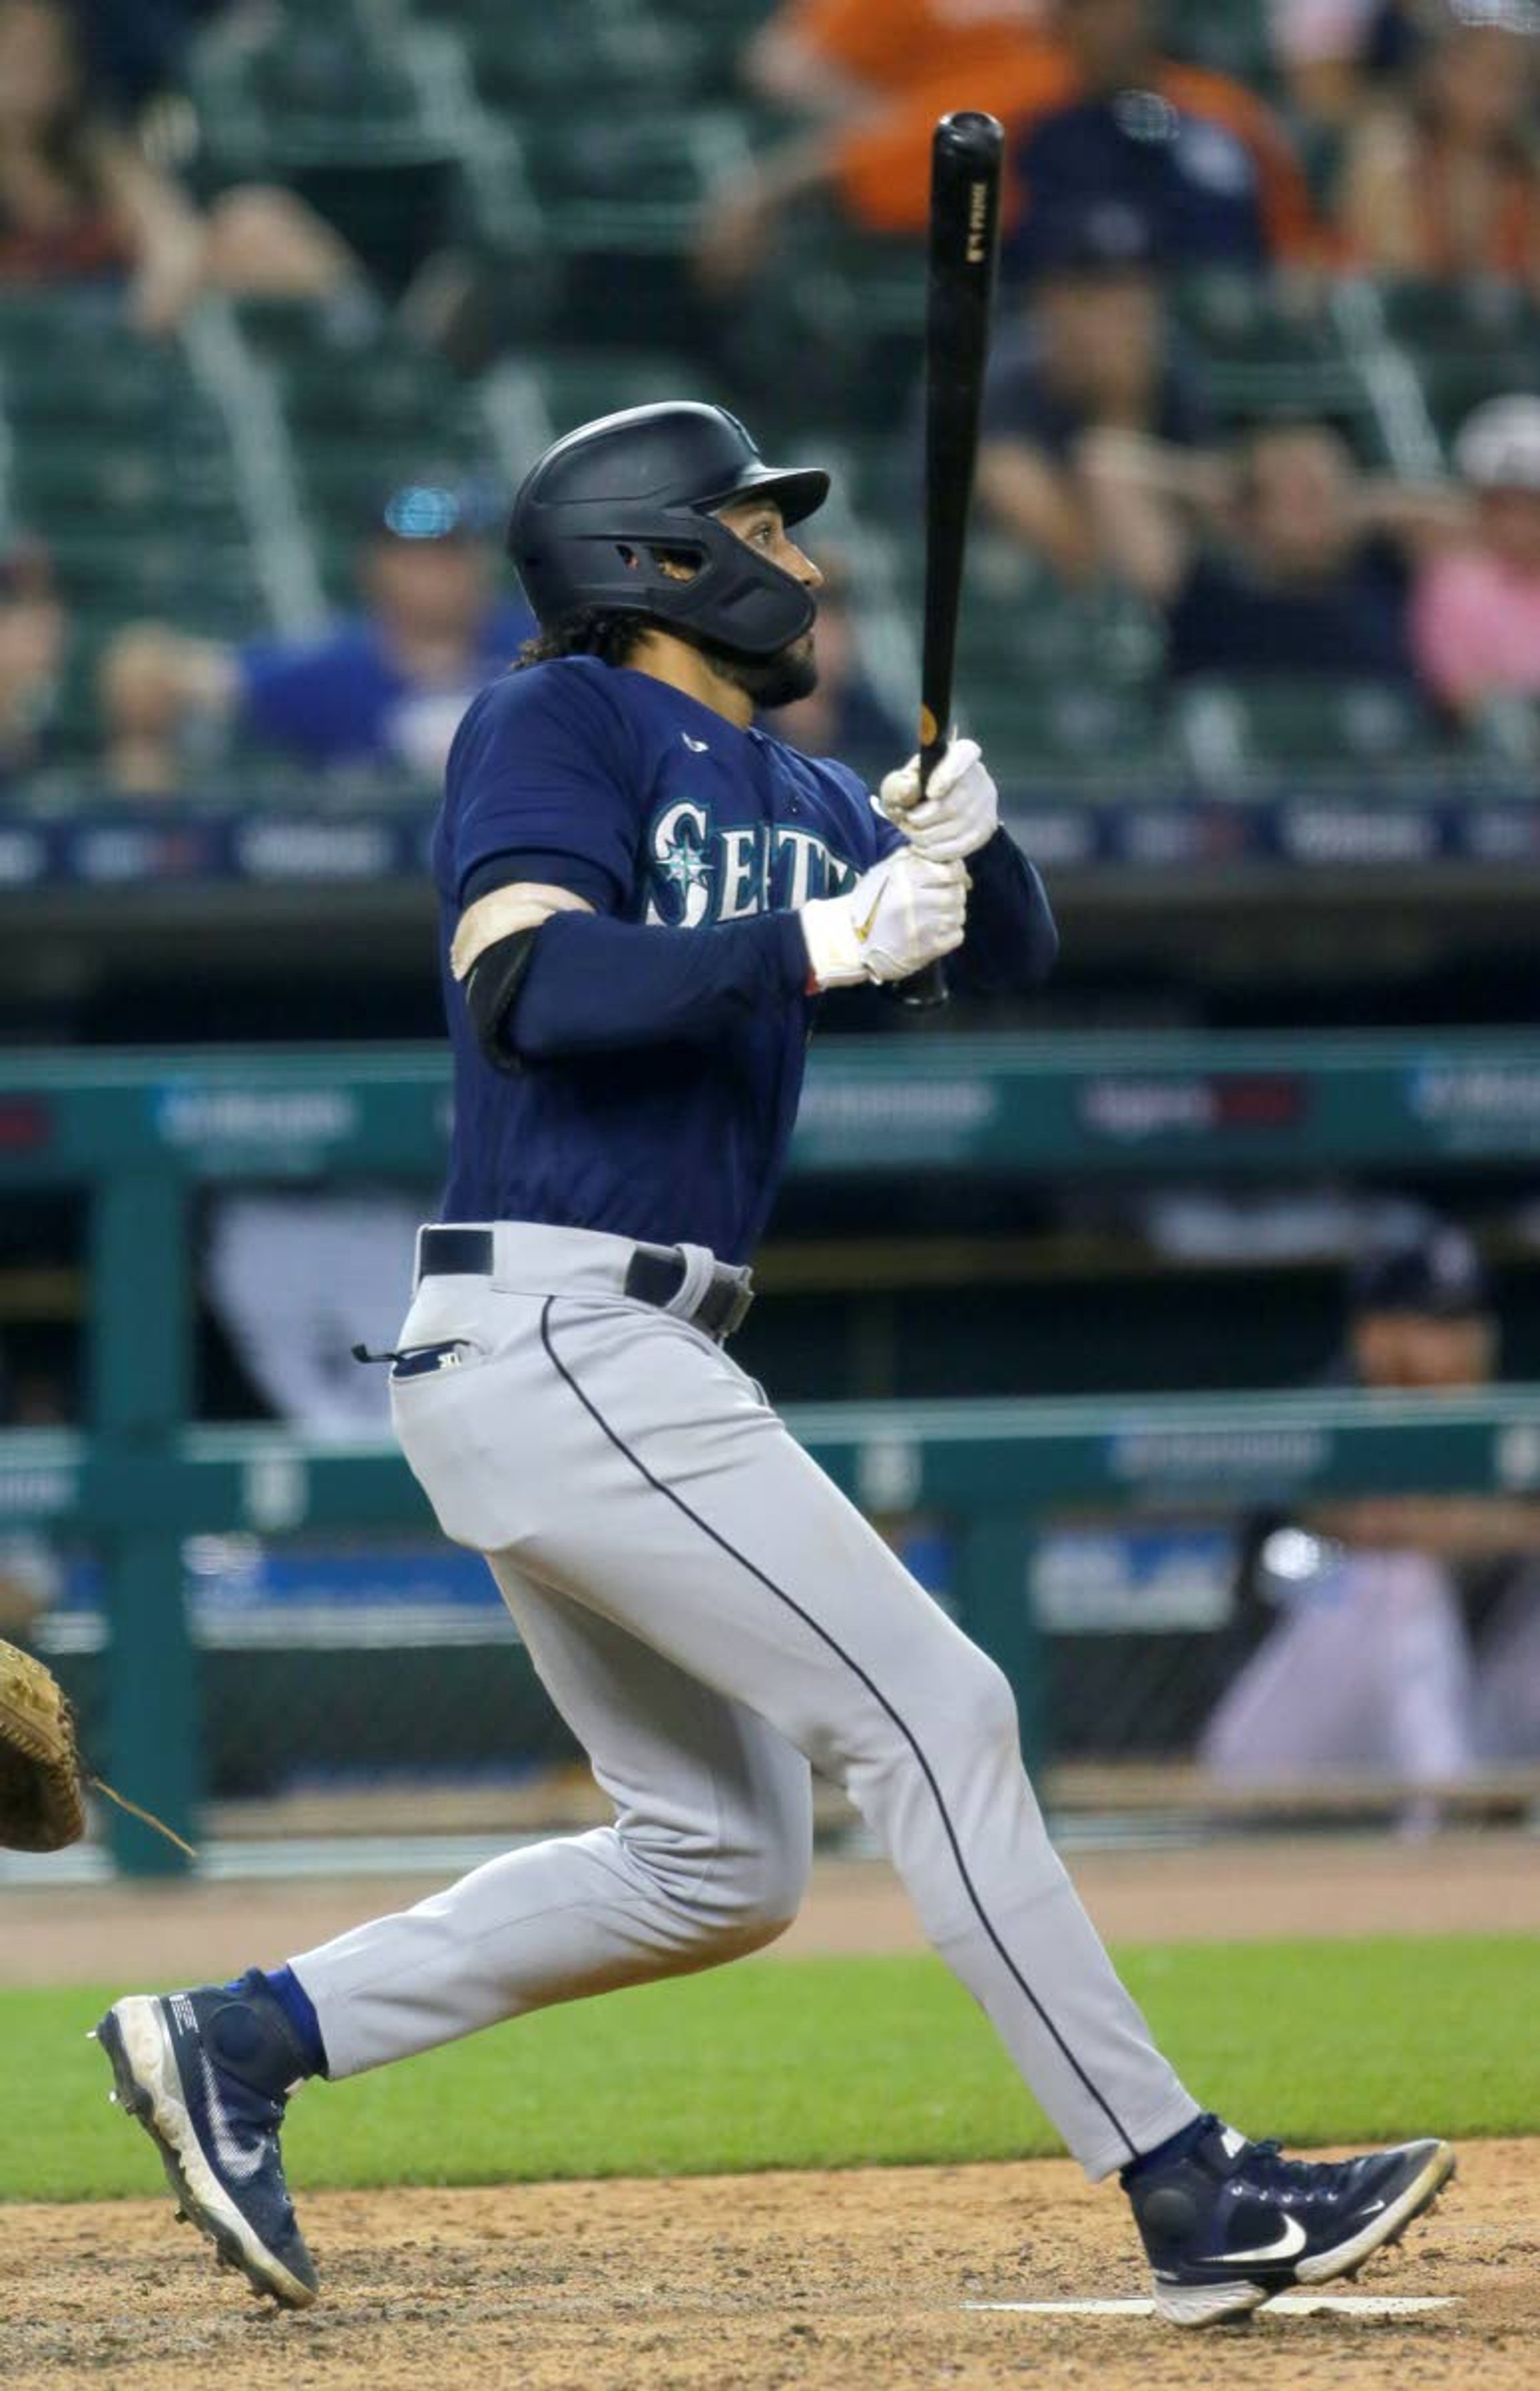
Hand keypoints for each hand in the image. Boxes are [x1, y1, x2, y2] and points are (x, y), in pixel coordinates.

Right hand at [798, 847, 966, 989]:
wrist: (850, 941)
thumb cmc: (870, 902)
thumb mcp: (886, 871)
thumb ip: (915, 859)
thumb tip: (949, 859)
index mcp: (906, 876)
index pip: (952, 871)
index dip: (955, 874)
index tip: (949, 878)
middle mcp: (915, 899)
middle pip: (957, 893)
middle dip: (952, 894)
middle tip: (938, 899)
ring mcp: (923, 925)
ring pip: (958, 914)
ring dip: (951, 914)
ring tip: (933, 916)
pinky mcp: (927, 948)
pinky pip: (956, 935)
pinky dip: (950, 933)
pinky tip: (934, 931)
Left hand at [877, 737, 997, 859]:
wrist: (925, 814)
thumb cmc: (910, 795)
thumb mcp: (895, 787)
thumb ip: (897, 786)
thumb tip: (910, 788)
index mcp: (959, 753)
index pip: (964, 756)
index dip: (947, 775)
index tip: (930, 793)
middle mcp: (979, 776)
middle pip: (954, 802)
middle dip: (922, 818)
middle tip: (907, 820)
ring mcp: (986, 804)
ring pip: (956, 827)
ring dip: (925, 836)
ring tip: (912, 832)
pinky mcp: (985, 829)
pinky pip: (961, 846)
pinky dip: (935, 850)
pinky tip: (922, 846)